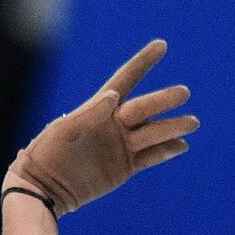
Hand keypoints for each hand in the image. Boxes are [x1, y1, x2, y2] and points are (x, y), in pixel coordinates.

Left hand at [5, 39, 199, 214]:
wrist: (42, 188)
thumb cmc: (47, 153)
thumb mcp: (63, 131)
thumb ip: (89, 114)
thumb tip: (114, 96)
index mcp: (99, 109)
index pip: (126, 80)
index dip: (142, 63)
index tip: (161, 45)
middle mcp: (114, 124)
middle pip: (145, 107)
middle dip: (163, 100)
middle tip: (183, 93)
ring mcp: (121, 146)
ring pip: (153, 132)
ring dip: (173, 126)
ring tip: (192, 123)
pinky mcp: (124, 168)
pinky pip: (151, 157)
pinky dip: (167, 151)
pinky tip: (182, 146)